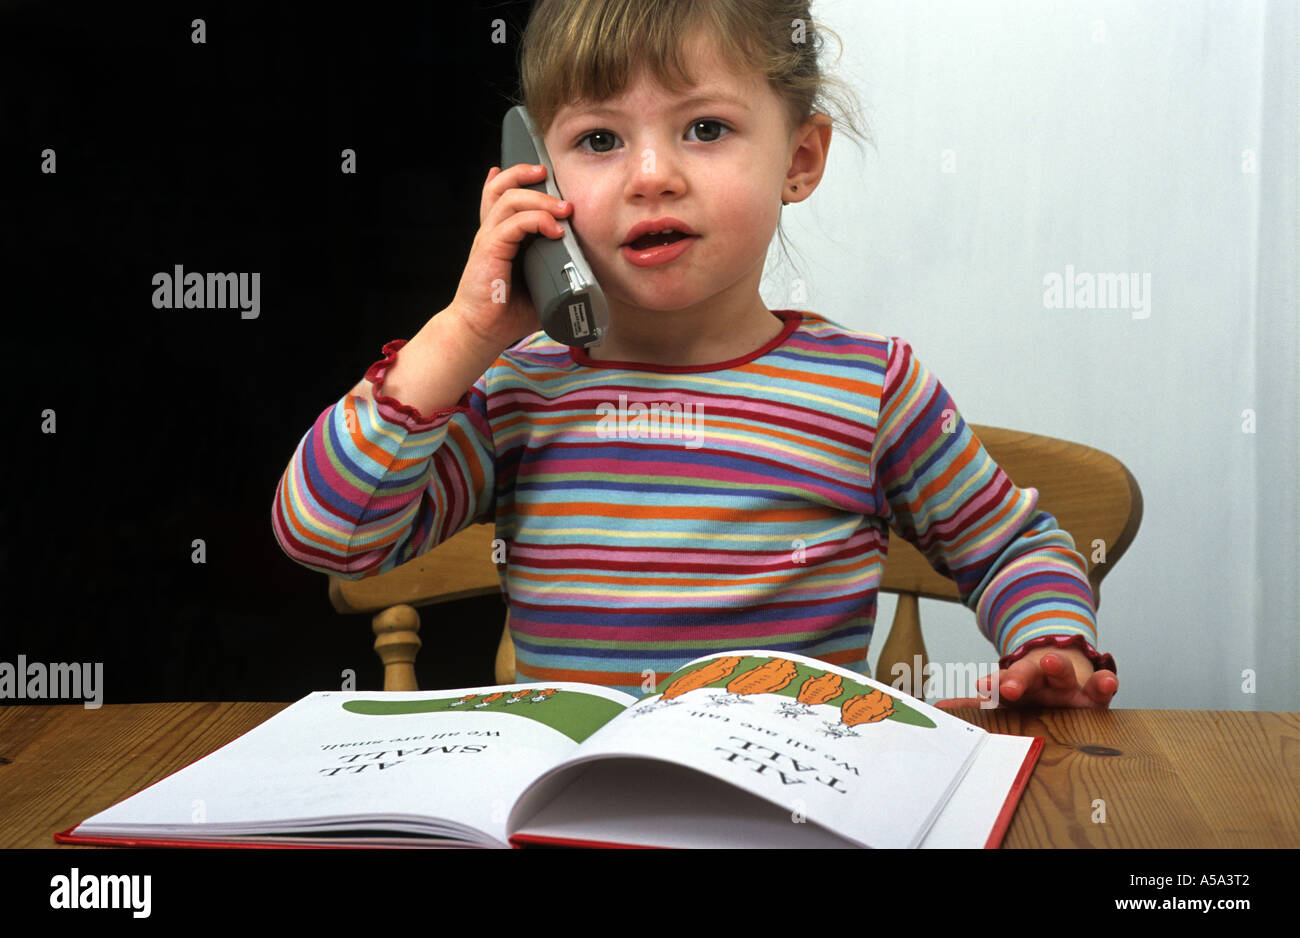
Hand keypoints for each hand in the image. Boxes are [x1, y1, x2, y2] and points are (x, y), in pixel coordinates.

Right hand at [448, 163, 571, 351]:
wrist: (481, 331)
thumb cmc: (508, 313)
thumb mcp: (540, 286)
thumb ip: (557, 271)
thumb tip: (590, 272)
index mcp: (500, 237)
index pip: (502, 195)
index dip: (516, 177)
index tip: (540, 171)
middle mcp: (492, 232)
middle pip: (503, 187)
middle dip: (530, 177)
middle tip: (555, 182)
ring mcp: (489, 239)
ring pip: (510, 199)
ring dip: (540, 199)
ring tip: (564, 209)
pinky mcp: (489, 250)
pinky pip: (513, 223)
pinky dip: (537, 220)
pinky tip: (555, 231)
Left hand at [935, 646, 1116, 709]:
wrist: (1067, 675)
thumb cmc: (1034, 693)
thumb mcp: (1008, 696)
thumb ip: (978, 704)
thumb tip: (939, 710)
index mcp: (1019, 682)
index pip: (1004, 681)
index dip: (994, 684)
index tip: (982, 686)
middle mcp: (1041, 680)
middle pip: (1028, 673)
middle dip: (1017, 678)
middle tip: (1007, 686)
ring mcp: (1068, 684)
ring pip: (1061, 671)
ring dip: (1054, 666)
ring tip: (1048, 659)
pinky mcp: (1094, 693)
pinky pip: (1101, 686)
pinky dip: (1104, 682)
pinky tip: (1109, 682)